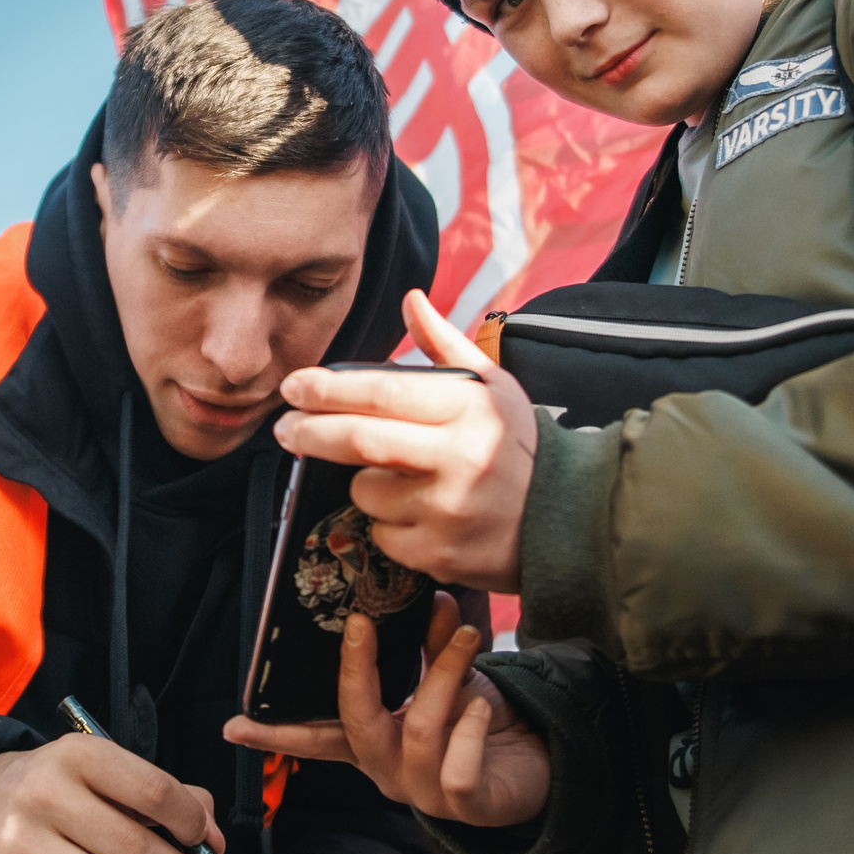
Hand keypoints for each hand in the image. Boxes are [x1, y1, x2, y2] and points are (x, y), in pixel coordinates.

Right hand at [0, 736, 222, 853]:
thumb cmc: (61, 790)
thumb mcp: (107, 773)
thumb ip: (168, 797)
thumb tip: (213, 838)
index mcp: (77, 756)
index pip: (155, 792)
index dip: (192, 821)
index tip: (203, 838)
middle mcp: (43, 795)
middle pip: (136, 849)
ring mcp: (19, 845)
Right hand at [225, 594, 549, 826]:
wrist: (538, 767)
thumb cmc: (483, 724)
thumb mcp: (452, 678)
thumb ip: (435, 645)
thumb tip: (432, 599)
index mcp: (375, 743)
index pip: (317, 738)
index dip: (276, 734)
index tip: (234, 725)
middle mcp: (389, 771)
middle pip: (358, 725)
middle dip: (358, 671)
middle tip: (363, 623)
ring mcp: (423, 793)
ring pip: (418, 732)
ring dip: (442, 675)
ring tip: (467, 641)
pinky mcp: (465, 806)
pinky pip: (456, 770)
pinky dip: (471, 731)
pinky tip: (483, 708)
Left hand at [275, 289, 538, 590]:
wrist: (570, 520)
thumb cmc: (519, 446)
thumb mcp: (494, 387)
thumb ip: (445, 344)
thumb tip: (411, 298)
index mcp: (468, 409)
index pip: (383, 392)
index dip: (329, 389)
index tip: (293, 386)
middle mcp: (459, 457)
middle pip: (361, 442)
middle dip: (310, 433)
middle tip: (284, 429)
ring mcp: (449, 510)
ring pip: (366, 493)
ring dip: (365, 483)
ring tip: (401, 480)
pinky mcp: (442, 555)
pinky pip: (383, 535)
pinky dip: (387, 524)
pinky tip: (420, 516)